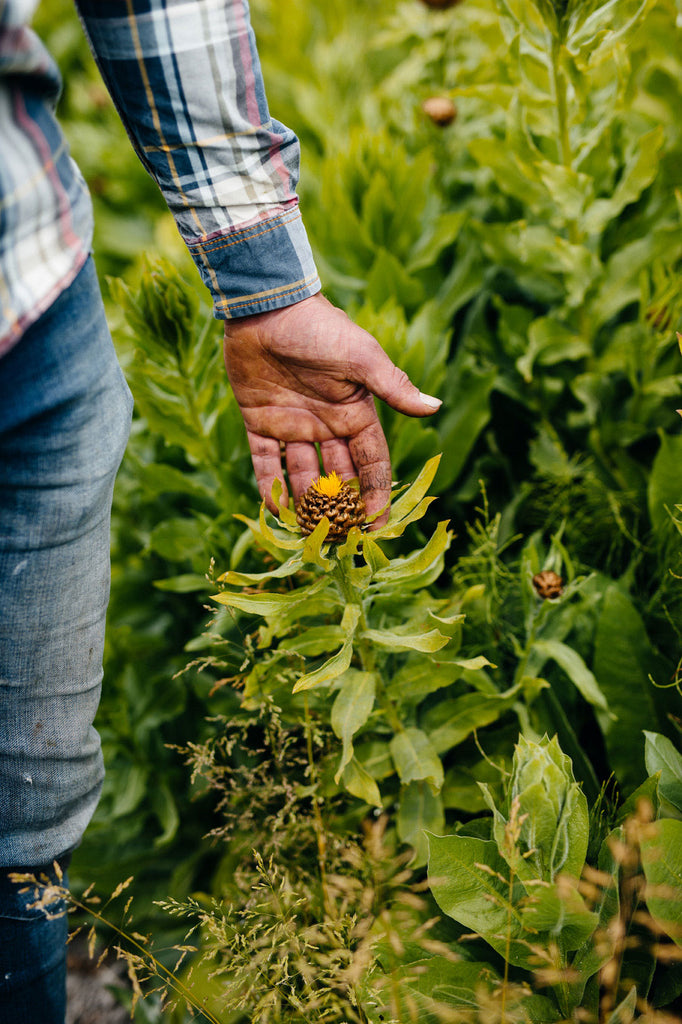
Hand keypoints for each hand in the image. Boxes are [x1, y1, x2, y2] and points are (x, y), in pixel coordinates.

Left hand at [223, 293, 440, 526]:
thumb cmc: (320, 328)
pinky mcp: (259, 421)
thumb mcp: (361, 358)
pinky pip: (265, 462)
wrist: (267, 306)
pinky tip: (275, 511)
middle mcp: (326, 425)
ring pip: (303, 475)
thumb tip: (435, 408)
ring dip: (307, 504)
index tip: (379, 527)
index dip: (377, 494)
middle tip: (342, 541)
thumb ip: (393, 387)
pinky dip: (269, 485)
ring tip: (309, 535)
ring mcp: (293, 425)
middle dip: (342, 508)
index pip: (372, 463)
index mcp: (355, 413)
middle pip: (339, 477)